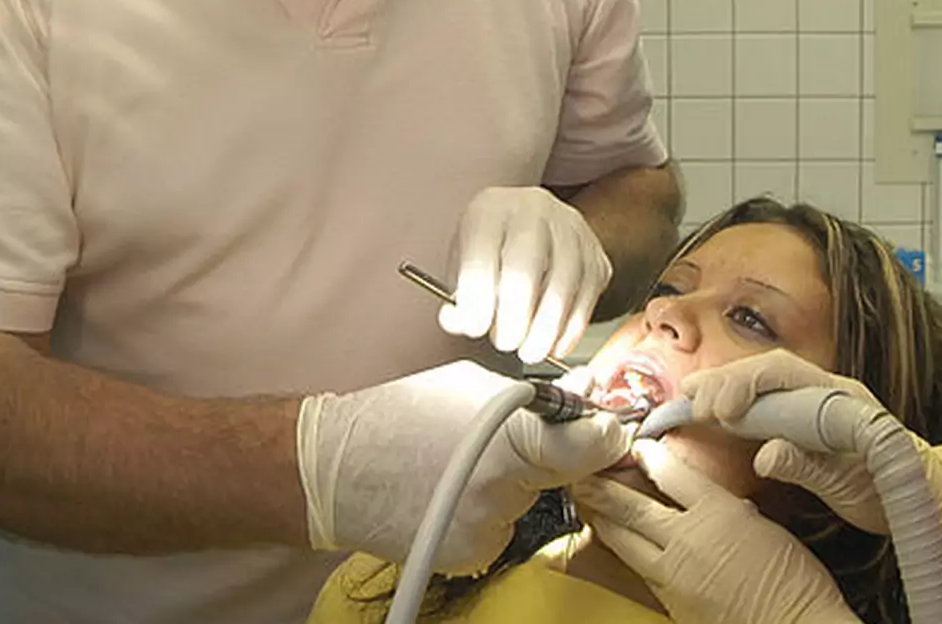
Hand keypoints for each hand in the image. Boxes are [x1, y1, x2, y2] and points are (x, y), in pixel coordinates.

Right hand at [296, 360, 629, 573]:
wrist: (333, 472)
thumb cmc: (401, 414)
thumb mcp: (472, 385)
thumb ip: (536, 396)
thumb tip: (586, 395)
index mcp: (511, 440)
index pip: (590, 447)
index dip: (606, 436)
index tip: (608, 428)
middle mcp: (506, 492)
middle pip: (562, 474)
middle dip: (548, 455)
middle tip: (509, 439)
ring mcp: (489, 531)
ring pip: (528, 501)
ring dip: (512, 484)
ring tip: (462, 464)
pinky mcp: (472, 556)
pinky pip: (502, 527)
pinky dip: (487, 510)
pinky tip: (450, 493)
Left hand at [441, 186, 612, 364]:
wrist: (533, 228)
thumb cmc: (493, 249)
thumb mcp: (464, 264)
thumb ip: (458, 299)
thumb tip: (458, 322)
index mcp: (491, 209)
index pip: (482, 252)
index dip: (477, 297)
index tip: (475, 328)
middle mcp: (534, 211)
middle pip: (526, 267)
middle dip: (514, 316)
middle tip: (504, 342)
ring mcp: (572, 231)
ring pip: (563, 285)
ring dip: (545, 329)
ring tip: (528, 350)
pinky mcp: (596, 257)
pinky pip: (587, 298)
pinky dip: (570, 330)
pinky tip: (553, 344)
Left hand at [573, 440, 860, 623]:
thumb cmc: (795, 580)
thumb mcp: (767, 528)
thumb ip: (735, 511)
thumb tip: (719, 506)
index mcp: (717, 512)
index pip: (673, 475)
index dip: (649, 458)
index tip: (635, 447)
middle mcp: (688, 538)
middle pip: (633, 507)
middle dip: (603, 488)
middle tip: (583, 473)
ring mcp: (674, 573)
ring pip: (625, 540)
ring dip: (602, 519)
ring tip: (585, 504)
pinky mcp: (670, 600)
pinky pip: (638, 569)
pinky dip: (622, 551)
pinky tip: (615, 545)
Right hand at [682, 350, 941, 541]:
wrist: (928, 496)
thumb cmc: (893, 488)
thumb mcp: (851, 486)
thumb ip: (808, 467)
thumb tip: (765, 456)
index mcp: (838, 396)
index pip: (781, 373)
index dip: (743, 385)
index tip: (715, 409)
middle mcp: (824, 389)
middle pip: (765, 370)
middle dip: (723, 382)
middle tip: (686, 401)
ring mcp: (816, 402)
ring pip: (763, 381)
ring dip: (724, 387)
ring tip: (686, 397)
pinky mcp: (808, 420)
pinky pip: (767, 401)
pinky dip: (736, 402)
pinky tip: (712, 410)